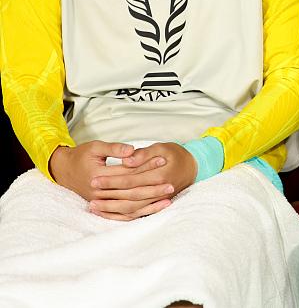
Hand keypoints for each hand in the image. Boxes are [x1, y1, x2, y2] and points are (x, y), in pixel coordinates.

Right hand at [50, 141, 170, 217]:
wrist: (64, 170)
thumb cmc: (82, 156)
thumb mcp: (95, 147)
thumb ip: (114, 149)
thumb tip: (132, 150)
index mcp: (97, 175)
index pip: (127, 173)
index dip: (145, 167)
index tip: (163, 161)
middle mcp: (99, 192)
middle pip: (130, 192)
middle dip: (152, 188)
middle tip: (171, 184)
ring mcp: (101, 202)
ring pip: (128, 206)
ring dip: (149, 203)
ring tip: (168, 198)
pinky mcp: (104, 207)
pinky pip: (124, 214)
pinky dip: (140, 212)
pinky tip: (155, 208)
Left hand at [87, 142, 197, 219]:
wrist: (192, 166)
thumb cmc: (175, 154)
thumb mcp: (162, 148)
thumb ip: (144, 154)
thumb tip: (127, 160)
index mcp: (161, 176)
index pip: (132, 181)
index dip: (112, 180)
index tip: (94, 178)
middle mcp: (159, 192)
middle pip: (129, 197)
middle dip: (107, 196)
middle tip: (89, 192)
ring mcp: (158, 200)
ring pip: (132, 209)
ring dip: (111, 209)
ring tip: (92, 205)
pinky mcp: (155, 205)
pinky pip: (136, 214)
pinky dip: (120, 215)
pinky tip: (106, 213)